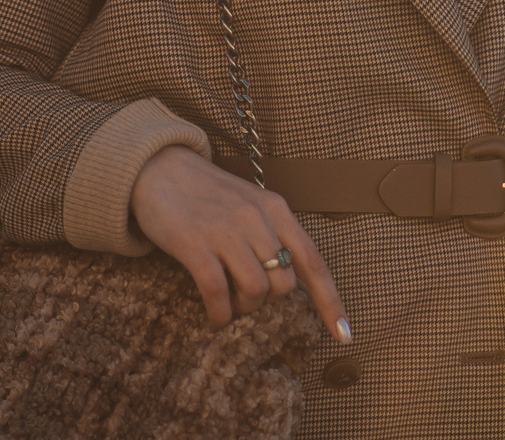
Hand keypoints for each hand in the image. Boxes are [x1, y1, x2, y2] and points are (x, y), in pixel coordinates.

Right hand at [129, 145, 350, 340]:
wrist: (160, 167)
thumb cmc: (209, 194)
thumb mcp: (251, 204)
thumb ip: (272, 234)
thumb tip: (288, 281)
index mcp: (277, 209)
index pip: (314, 261)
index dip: (331, 302)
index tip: (345, 336)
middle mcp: (257, 218)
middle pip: (284, 283)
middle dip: (268, 302)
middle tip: (245, 299)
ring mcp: (226, 230)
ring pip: (256, 289)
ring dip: (243, 309)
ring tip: (229, 307)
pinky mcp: (194, 243)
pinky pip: (217, 292)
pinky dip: (219, 314)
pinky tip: (214, 318)